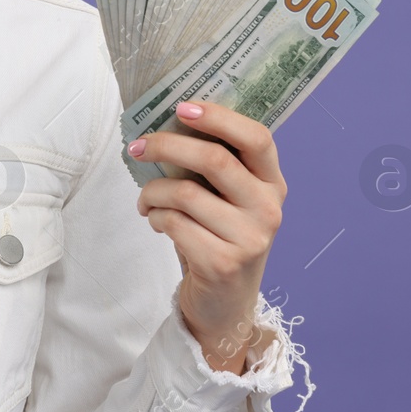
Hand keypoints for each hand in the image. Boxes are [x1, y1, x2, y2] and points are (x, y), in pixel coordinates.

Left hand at [129, 100, 285, 373]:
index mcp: (272, 184)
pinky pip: (174, 224)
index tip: (182, 107)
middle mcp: (268, 209)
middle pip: (214, 160)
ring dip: (152, 192)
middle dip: (166, 147)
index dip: (219, 118)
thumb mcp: (228, 199)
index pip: (257, 138)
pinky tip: (157, 222)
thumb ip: (215, 166)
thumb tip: (167, 124)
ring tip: (146, 201)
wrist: (224, 304)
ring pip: (184, 193)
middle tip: (138, 147)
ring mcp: (250, 239)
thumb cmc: (219, 237)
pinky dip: (155, 217)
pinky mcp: (222, 263)